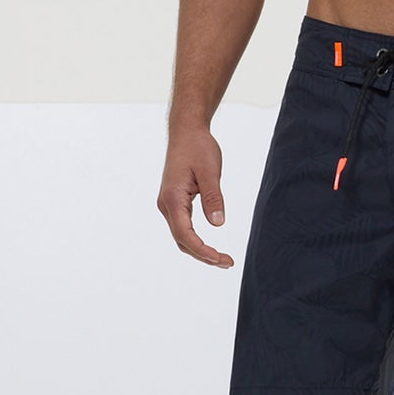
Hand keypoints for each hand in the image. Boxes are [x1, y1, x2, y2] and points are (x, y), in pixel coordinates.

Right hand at [157, 128, 234, 266]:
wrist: (186, 131)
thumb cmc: (198, 147)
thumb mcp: (210, 171)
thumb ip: (213, 198)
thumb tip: (218, 225)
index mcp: (173, 198)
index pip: (185, 234)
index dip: (203, 251)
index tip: (221, 259)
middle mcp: (166, 204)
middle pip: (181, 240)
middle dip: (203, 255)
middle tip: (227, 263)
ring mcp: (168, 204)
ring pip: (181, 236)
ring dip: (199, 250)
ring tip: (221, 258)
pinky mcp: (173, 201)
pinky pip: (182, 227)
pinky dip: (195, 240)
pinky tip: (209, 245)